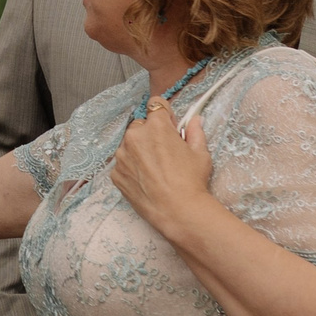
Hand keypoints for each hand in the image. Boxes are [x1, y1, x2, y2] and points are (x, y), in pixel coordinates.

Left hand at [108, 103, 215, 238]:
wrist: (177, 211)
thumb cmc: (191, 181)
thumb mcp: (200, 153)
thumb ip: (194, 132)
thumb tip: (195, 120)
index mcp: (156, 126)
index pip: (155, 104)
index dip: (164, 115)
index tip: (169, 125)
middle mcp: (135, 136)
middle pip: (140, 126)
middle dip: (150, 134)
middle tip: (164, 152)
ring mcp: (122, 155)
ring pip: (129, 144)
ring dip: (138, 151)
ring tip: (155, 170)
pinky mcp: (115, 173)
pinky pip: (122, 163)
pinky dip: (131, 168)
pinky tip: (146, 180)